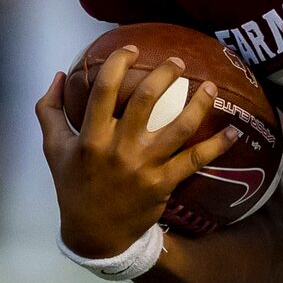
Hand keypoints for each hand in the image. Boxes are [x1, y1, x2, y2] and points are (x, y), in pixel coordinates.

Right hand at [33, 44, 239, 256]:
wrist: (94, 234)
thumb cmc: (73, 186)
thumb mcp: (53, 149)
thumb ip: (50, 111)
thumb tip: (60, 75)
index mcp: (90, 138)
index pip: (103, 91)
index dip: (118, 64)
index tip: (131, 48)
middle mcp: (118, 150)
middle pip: (145, 101)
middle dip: (165, 75)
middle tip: (178, 62)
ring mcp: (144, 167)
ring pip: (178, 128)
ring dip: (199, 104)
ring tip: (211, 86)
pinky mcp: (163, 185)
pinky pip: (195, 161)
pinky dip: (217, 146)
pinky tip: (233, 132)